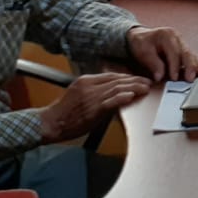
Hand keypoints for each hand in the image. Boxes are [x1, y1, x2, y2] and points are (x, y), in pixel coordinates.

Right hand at [37, 72, 151, 142]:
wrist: (50, 123)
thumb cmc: (65, 113)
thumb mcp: (78, 95)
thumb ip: (95, 92)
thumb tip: (113, 93)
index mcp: (85, 81)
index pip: (111, 75)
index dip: (127, 76)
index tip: (138, 78)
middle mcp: (89, 86)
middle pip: (116, 80)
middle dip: (134, 80)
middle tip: (147, 82)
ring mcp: (90, 97)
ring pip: (116, 89)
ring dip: (133, 87)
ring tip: (145, 88)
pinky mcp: (92, 109)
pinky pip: (109, 102)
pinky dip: (121, 98)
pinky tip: (131, 96)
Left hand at [126, 25, 197, 81]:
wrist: (141, 36)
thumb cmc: (141, 43)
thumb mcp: (142, 51)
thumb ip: (153, 63)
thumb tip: (160, 76)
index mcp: (167, 35)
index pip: (174, 52)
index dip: (175, 66)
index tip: (174, 78)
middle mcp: (178, 38)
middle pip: (187, 53)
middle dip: (191, 67)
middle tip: (193, 79)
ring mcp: (182, 43)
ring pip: (192, 55)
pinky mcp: (184, 49)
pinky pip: (193, 57)